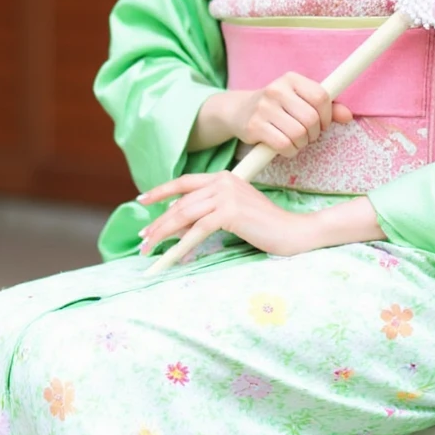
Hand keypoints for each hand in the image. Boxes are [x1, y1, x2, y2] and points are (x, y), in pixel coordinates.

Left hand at [137, 171, 316, 257]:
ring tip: (150, 249)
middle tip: (143, 239)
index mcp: (224, 177)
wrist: (292, 232)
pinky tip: (173, 257)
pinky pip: (198, 230)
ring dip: (163, 234)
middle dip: (158, 222)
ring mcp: (226, 195)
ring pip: (184, 215)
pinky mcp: (230, 212)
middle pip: (181, 202)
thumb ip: (207, 212)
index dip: (161, 191)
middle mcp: (223, 181)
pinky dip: (182, 245)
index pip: (184, 182)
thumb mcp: (232, 213)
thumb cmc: (265, 225)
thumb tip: (176, 224)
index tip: (141, 200)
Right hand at [227, 73, 352, 155]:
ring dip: (302, 143)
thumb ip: (327, 107)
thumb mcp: (300, 100)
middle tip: (307, 135)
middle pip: (311, 119)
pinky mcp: (253, 126)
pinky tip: (285, 147)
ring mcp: (263, 108)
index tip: (322, 123)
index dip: (327, 115)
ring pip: (298, 134)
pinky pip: (284, 145)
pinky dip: (290, 151)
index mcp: (291, 79)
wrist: (239, 111)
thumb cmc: (278, 107)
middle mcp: (276, 89)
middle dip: (314, 133)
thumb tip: (348, 116)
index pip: (321, 97)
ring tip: (295, 140)